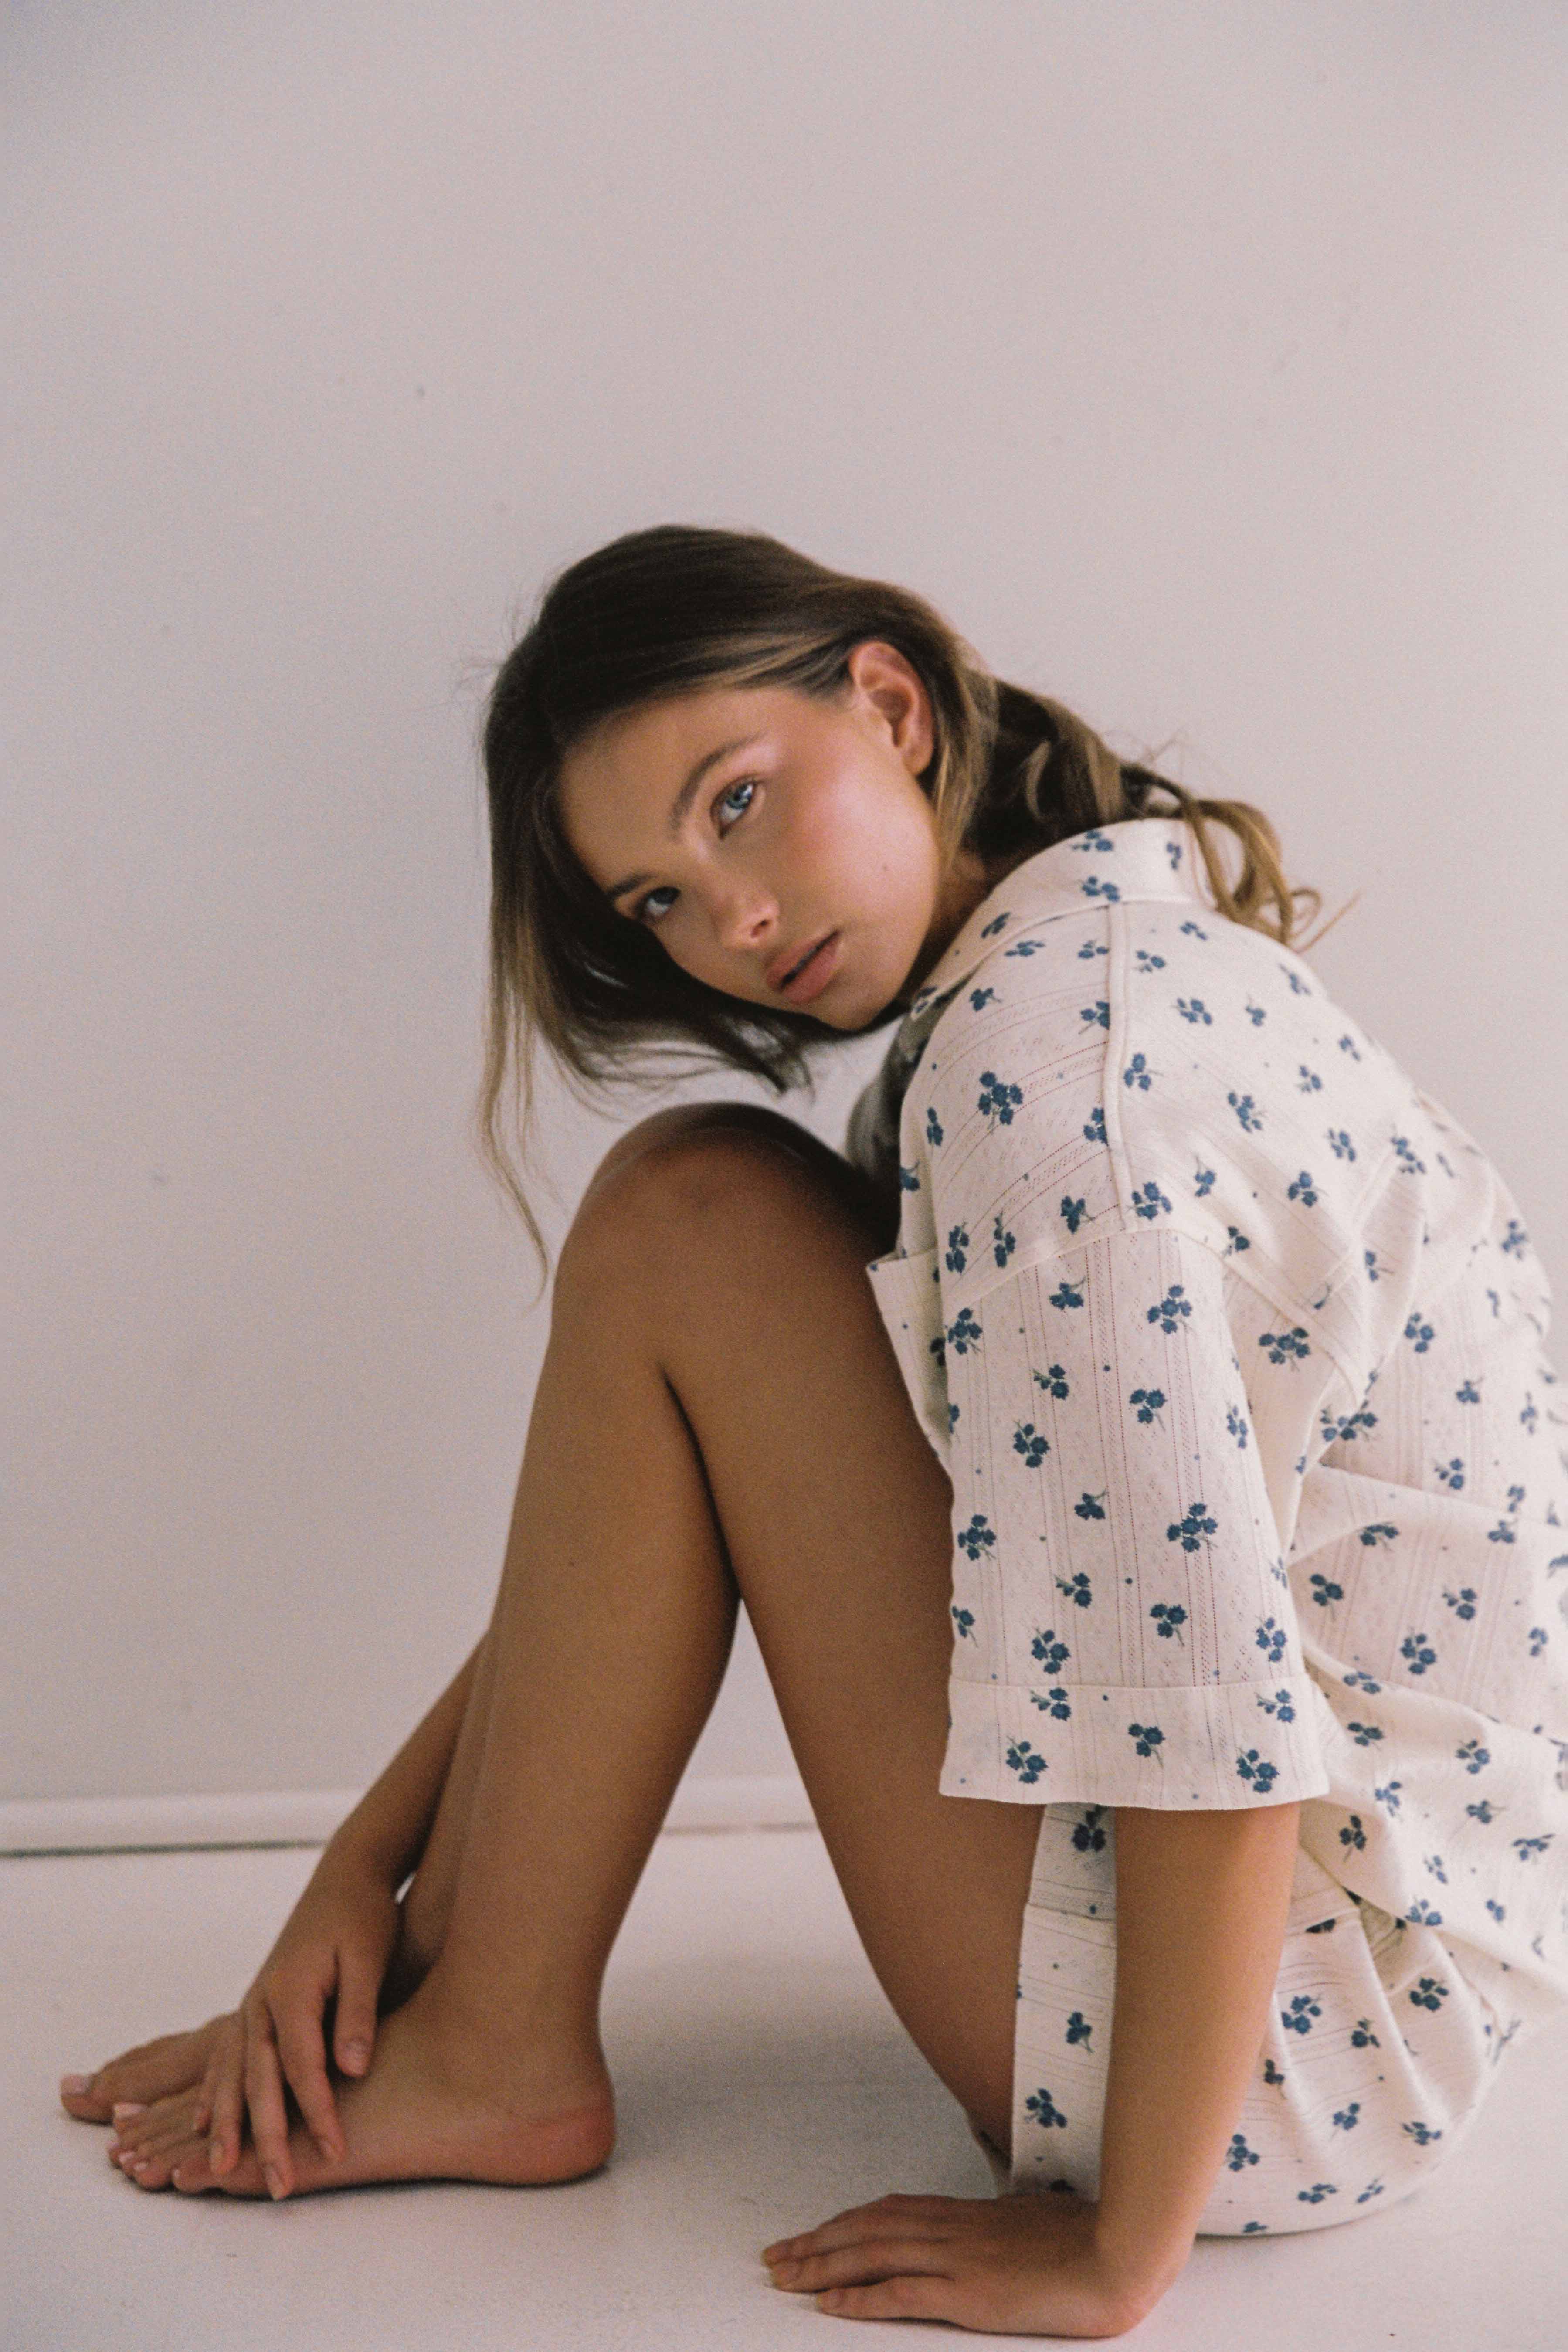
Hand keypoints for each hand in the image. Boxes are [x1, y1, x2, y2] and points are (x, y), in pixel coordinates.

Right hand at [209, 1843, 401, 2195]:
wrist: (346, 1879)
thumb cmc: (363, 1917)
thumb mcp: (369, 1958)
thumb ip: (356, 2012)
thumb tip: (351, 2068)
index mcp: (292, 1991)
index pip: (304, 2068)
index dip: (320, 2113)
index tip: (336, 2152)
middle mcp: (263, 2001)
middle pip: (259, 2081)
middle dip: (266, 2138)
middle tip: (279, 2186)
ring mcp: (253, 2004)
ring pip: (232, 2073)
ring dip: (227, 2125)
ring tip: (220, 2171)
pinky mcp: (255, 2007)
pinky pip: (226, 2058)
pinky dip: (214, 2093)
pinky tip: (205, 2125)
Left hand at [762, 2187, 1167, 2336]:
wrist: (1119, 2250)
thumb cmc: (1084, 2235)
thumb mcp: (1032, 2219)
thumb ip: (999, 2225)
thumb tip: (989, 2225)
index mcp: (966, 2214)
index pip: (887, 2212)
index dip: (843, 2223)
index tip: (811, 2234)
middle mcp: (952, 2230)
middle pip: (866, 2231)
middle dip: (816, 2244)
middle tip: (775, 2256)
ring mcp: (958, 2259)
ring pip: (872, 2256)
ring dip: (822, 2267)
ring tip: (785, 2277)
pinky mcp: (970, 2293)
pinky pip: (902, 2293)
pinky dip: (859, 2298)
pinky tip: (830, 2304)